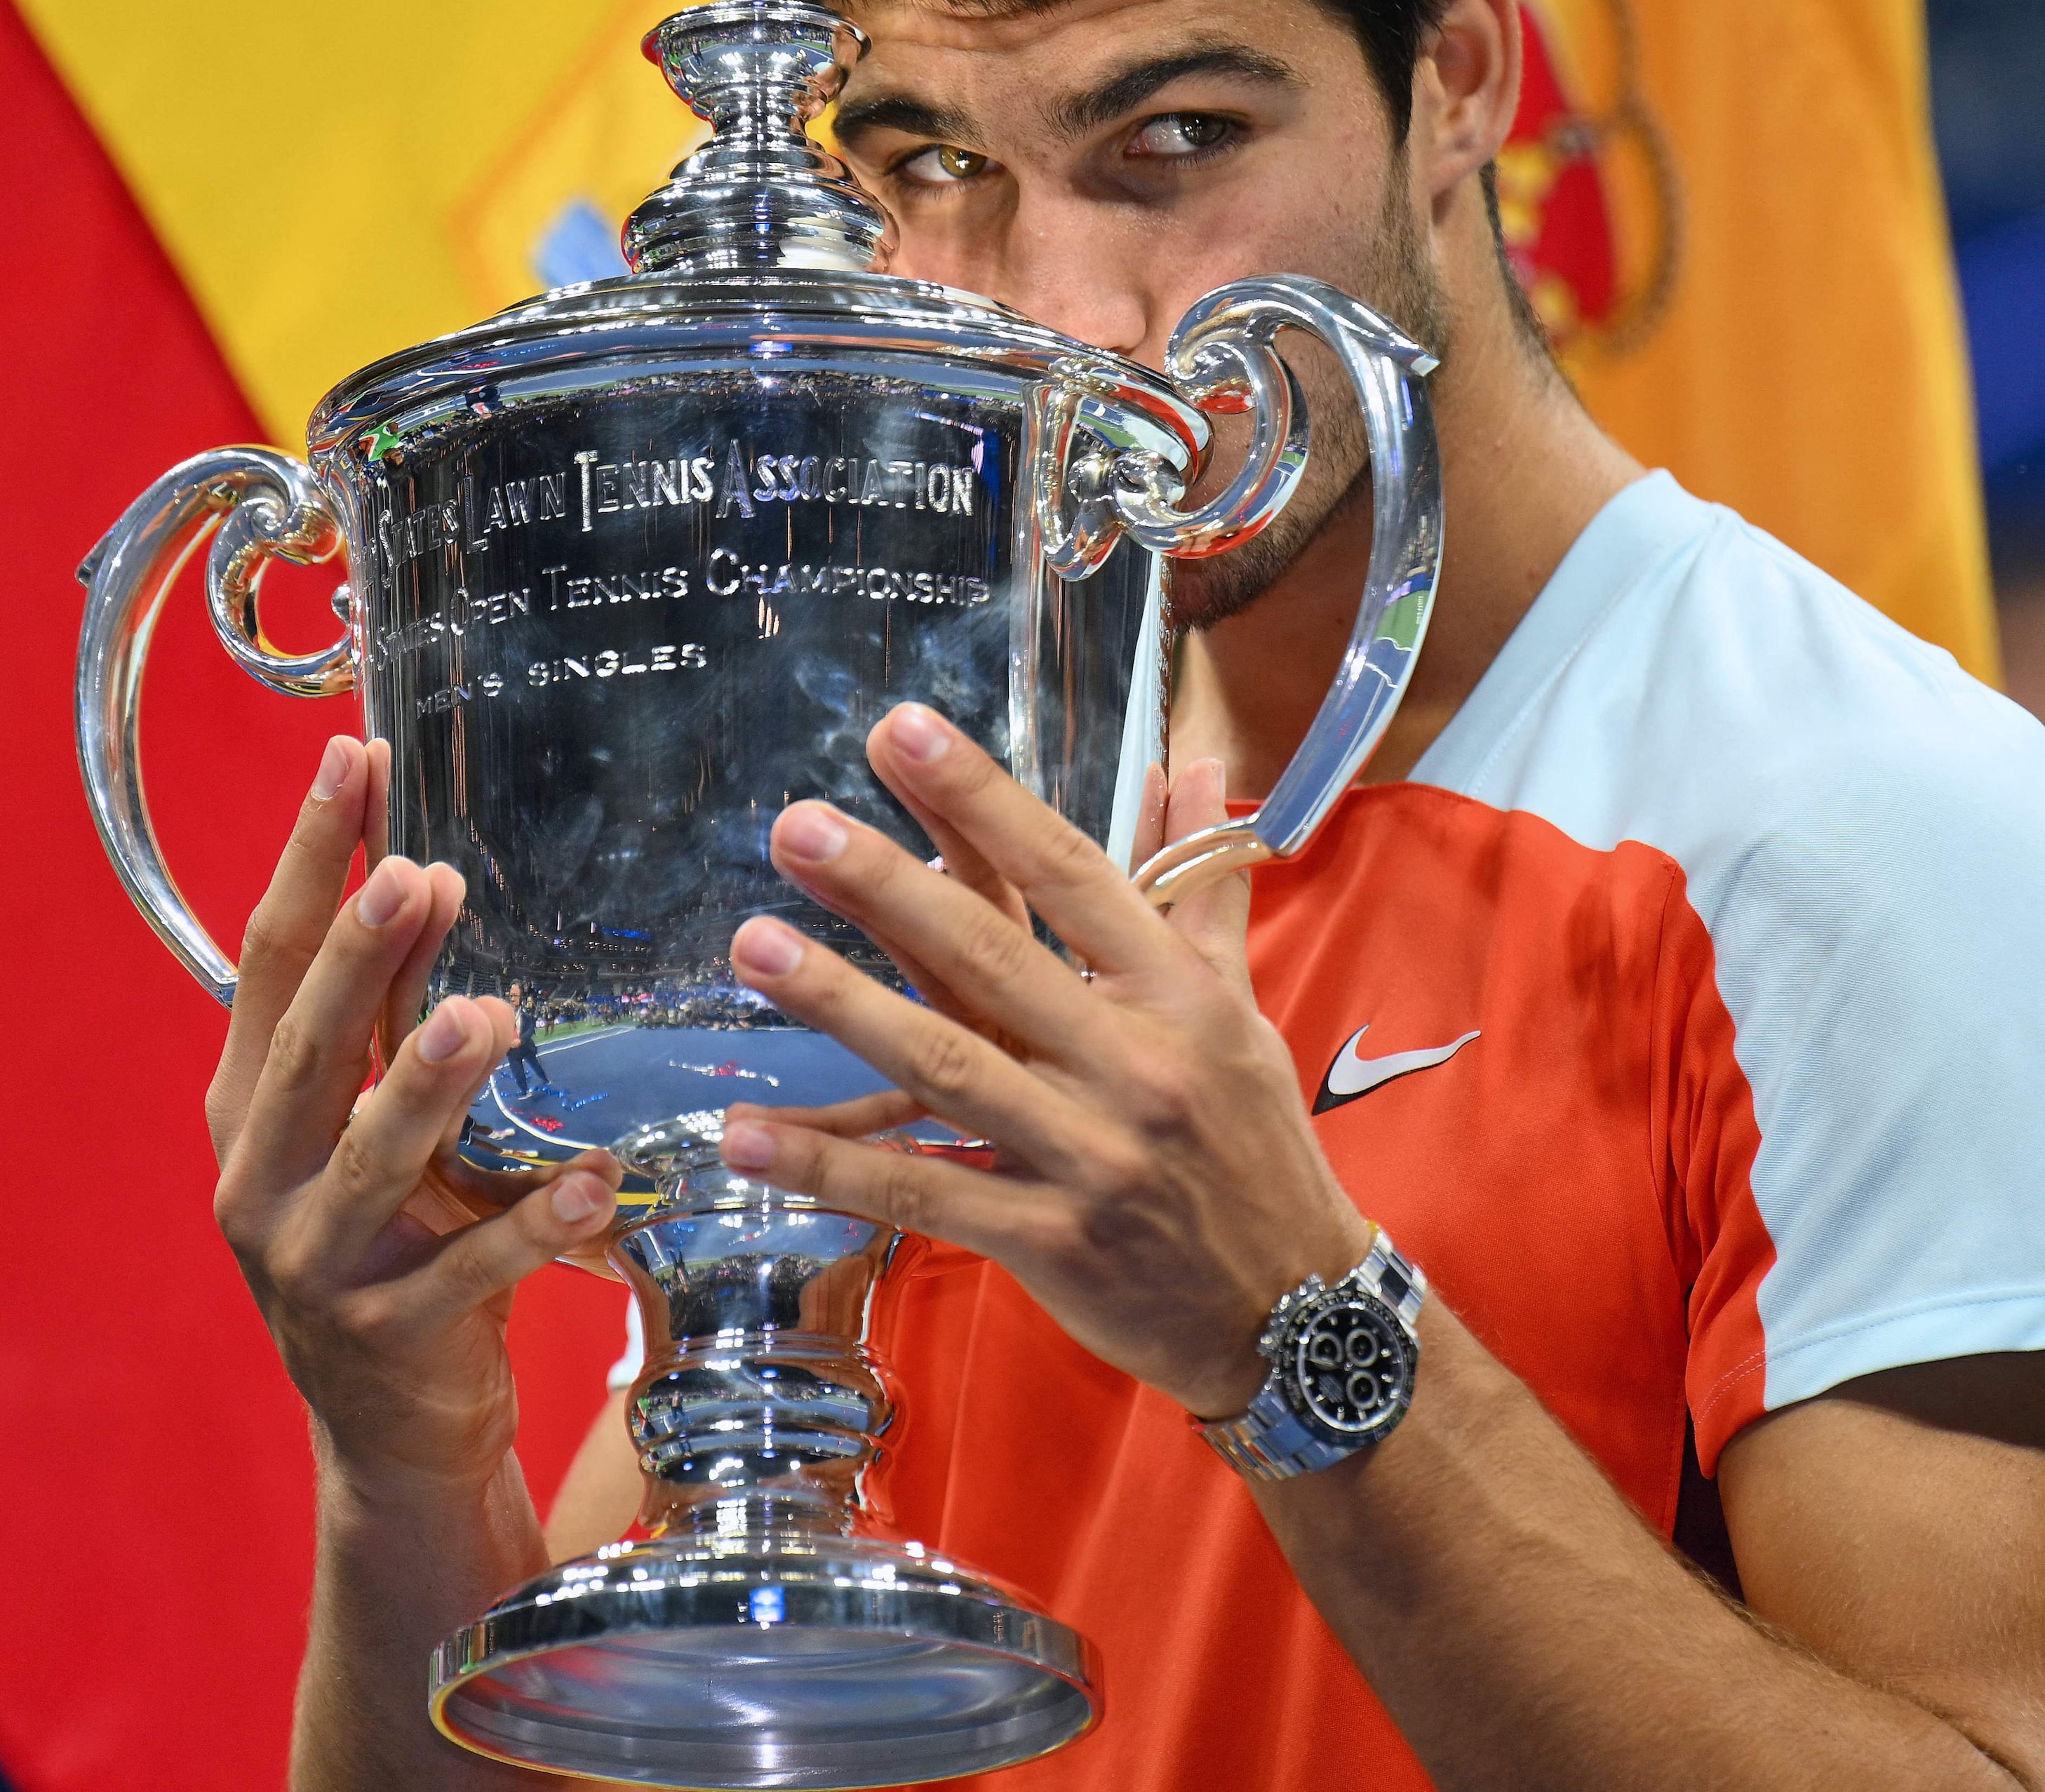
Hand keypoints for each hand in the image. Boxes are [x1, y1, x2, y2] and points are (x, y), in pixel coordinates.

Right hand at [207, 735, 621, 1497]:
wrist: (393, 1439)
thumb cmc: (395, 1247)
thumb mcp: (377, 1131)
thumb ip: (387, 1024)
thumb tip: (427, 870)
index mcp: (248, 1112)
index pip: (264, 965)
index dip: (305, 863)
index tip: (349, 759)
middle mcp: (259, 1181)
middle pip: (304, 1053)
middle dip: (355, 959)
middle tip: (413, 874)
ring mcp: (316, 1266)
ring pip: (368, 1161)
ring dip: (426, 1084)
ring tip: (488, 1013)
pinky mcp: (389, 1339)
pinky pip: (469, 1272)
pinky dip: (531, 1226)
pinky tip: (591, 1184)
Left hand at [716, 704, 1369, 1417]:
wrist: (1296, 1312)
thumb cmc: (1258, 1146)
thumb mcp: (1240, 1012)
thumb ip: (1201, 888)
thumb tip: (1196, 767)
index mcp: (1179, 995)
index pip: (1070, 874)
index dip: (982, 800)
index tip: (902, 732)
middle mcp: (1136, 1064)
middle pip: (994, 957)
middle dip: (887, 887)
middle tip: (796, 825)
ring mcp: (1090, 1157)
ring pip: (947, 1067)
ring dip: (840, 1006)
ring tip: (752, 946)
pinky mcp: (1049, 1242)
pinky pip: (925, 1193)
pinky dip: (833, 1167)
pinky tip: (748, 1136)